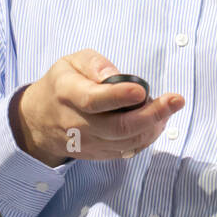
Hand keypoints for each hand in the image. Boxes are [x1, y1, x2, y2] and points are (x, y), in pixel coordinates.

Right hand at [10, 50, 184, 167]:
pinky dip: (146, 138)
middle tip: (176, 100)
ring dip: (153, 126)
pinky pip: (127, 150)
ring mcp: (88, 143)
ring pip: (127, 141)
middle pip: (118, 127)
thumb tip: (115, 75)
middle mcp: (77, 123)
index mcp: (68, 94)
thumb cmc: (61, 85)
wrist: (40, 121)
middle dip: (151, 114)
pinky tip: (157, 122)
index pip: (94, 100)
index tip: (142, 90)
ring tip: (169, 108)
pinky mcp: (98, 154)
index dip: (119, 97)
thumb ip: (94, 64)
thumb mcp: (70, 62)